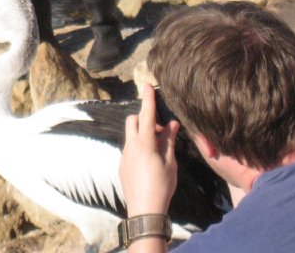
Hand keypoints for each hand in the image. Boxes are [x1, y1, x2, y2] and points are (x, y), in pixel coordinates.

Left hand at [120, 84, 178, 216]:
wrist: (144, 211)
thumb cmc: (161, 186)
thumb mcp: (169, 162)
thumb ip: (168, 141)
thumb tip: (172, 124)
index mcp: (144, 143)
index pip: (146, 115)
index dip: (148, 99)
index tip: (146, 84)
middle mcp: (131, 146)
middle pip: (133, 121)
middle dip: (144, 118)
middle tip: (160, 131)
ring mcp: (124, 155)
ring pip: (131, 135)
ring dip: (142, 134)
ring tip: (157, 149)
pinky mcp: (122, 165)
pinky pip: (129, 148)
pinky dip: (139, 147)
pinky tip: (149, 162)